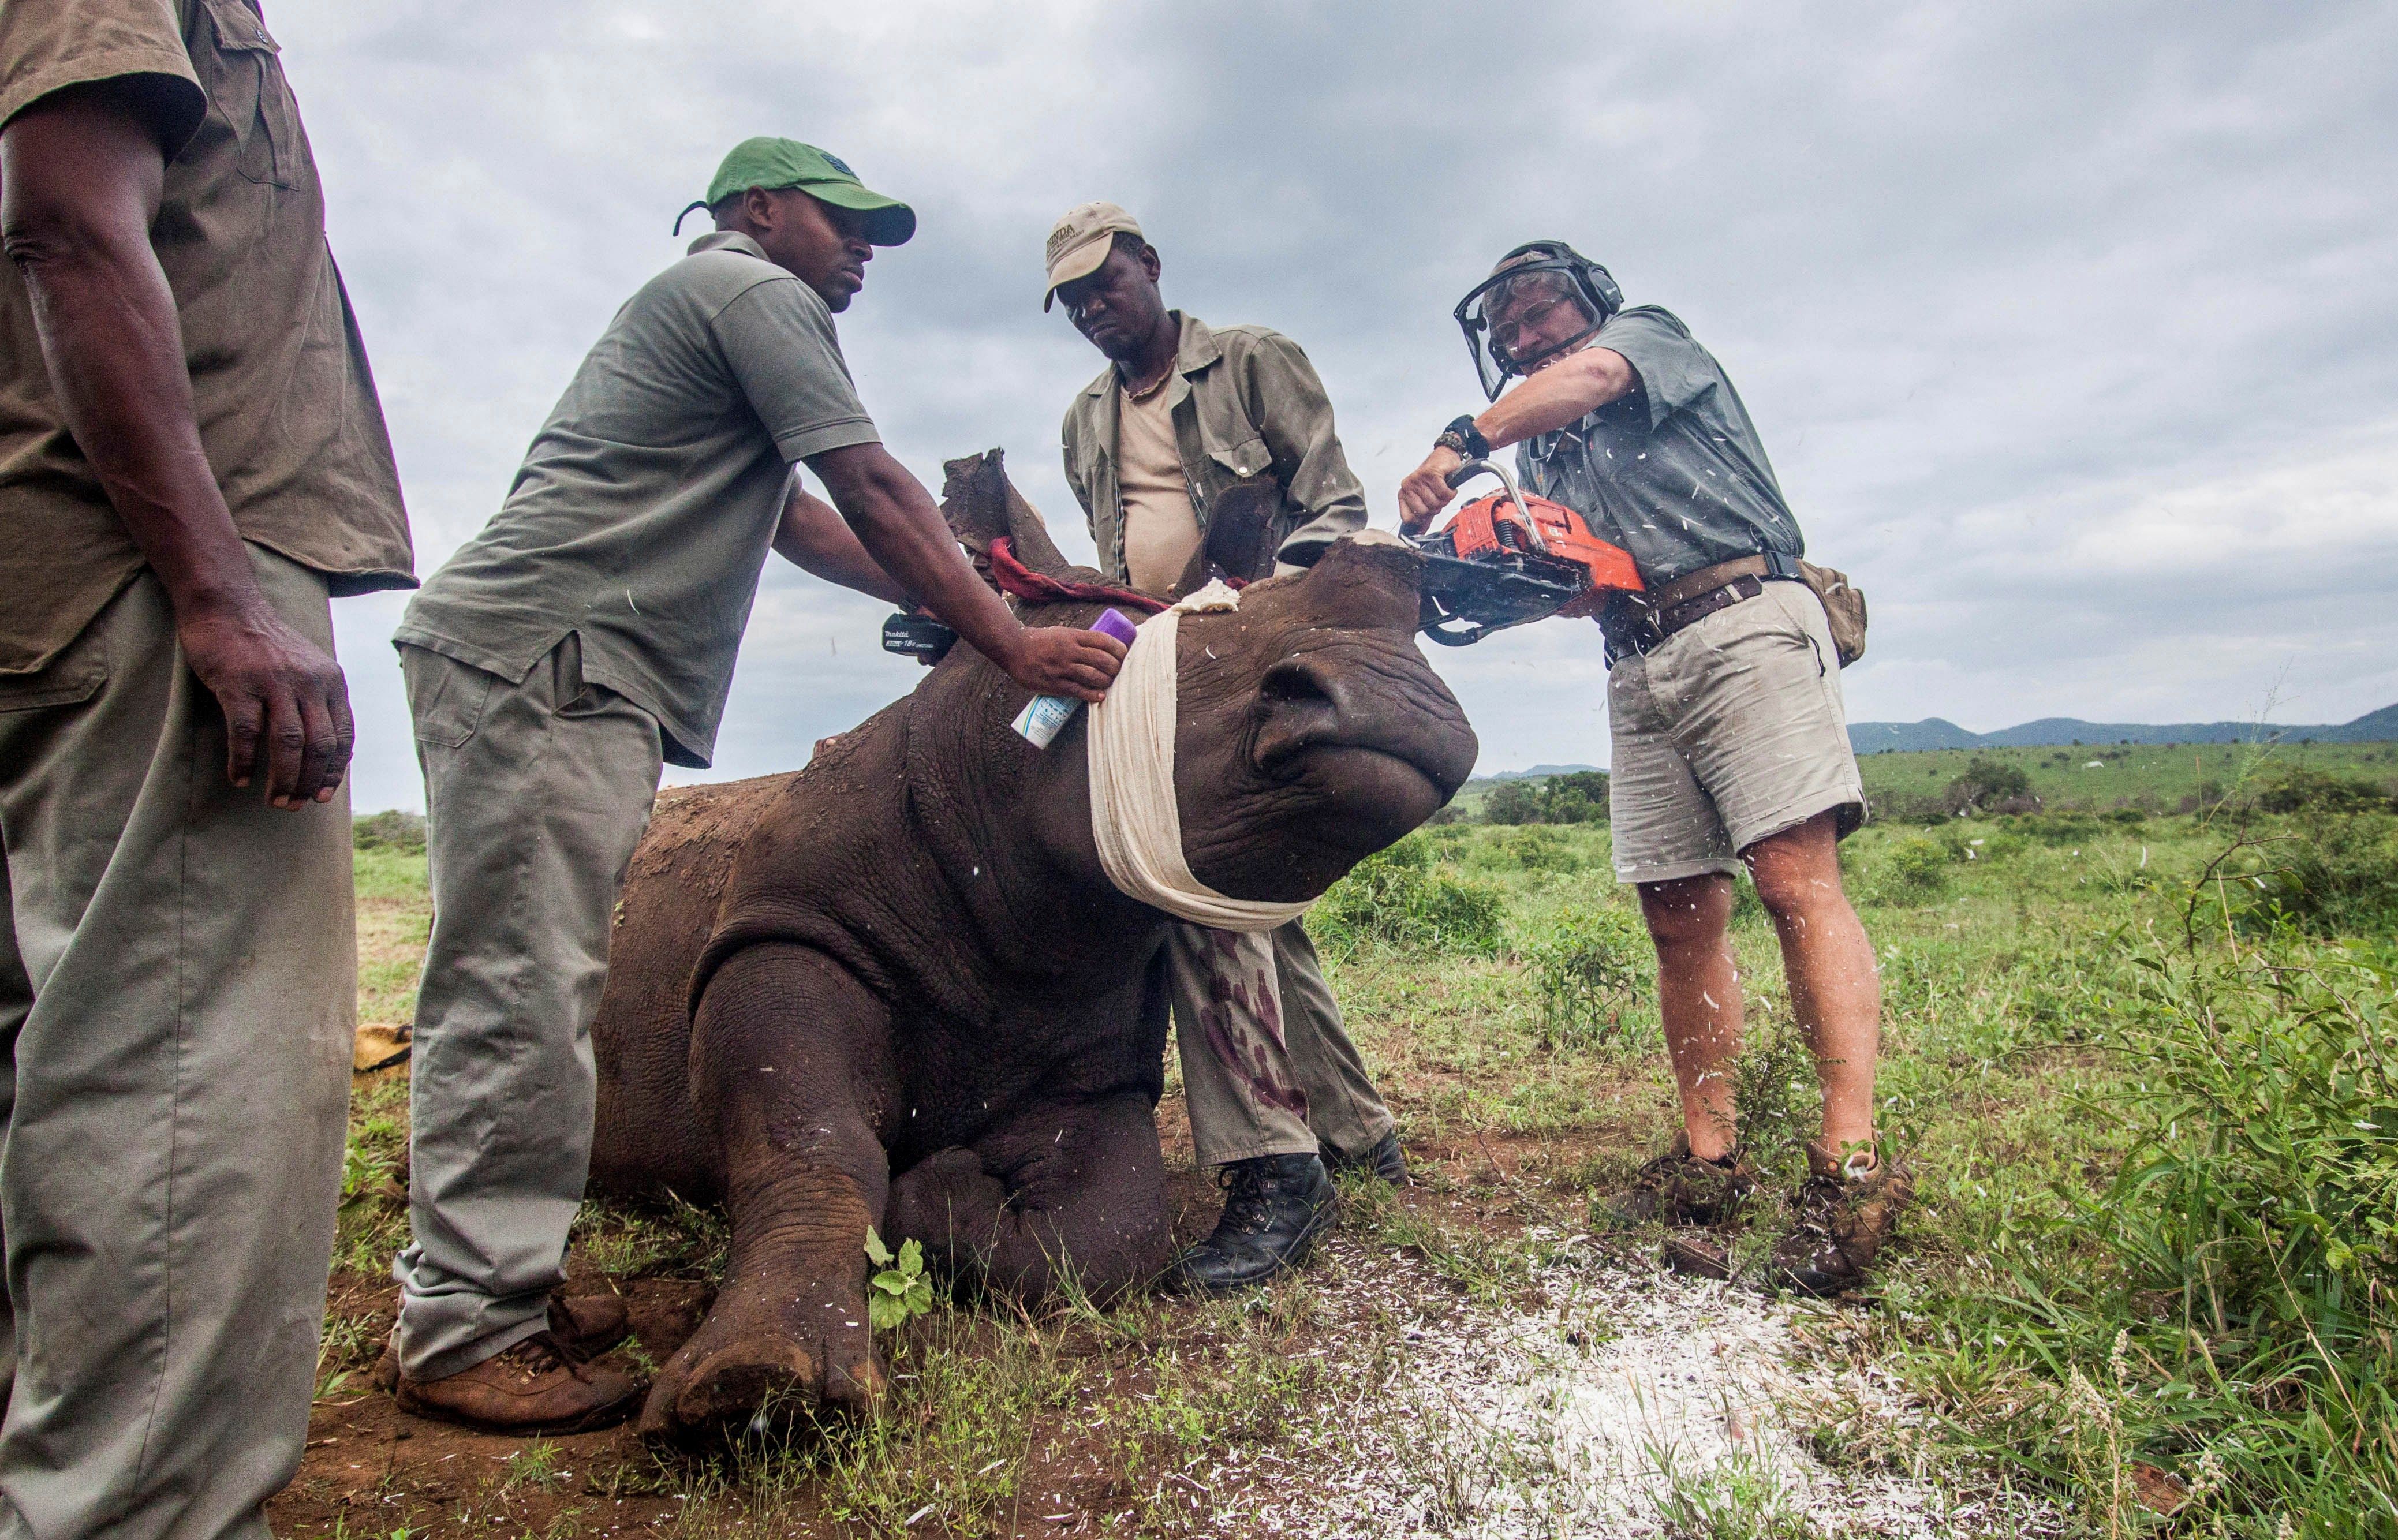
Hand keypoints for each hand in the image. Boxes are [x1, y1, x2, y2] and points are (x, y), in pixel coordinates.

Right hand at [176, 595, 353, 807]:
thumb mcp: (307, 666)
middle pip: (319, 745)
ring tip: (275, 801)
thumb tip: (323, 750)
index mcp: (330, 680)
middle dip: (309, 782)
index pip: (343, 736)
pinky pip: (246, 733)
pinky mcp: (239, 684)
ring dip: (283, 779)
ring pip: (288, 743)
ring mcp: (274, 682)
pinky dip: (244, 761)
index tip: (324, 796)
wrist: (226, 606)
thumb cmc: (265, 644)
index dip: (335, 770)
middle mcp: (308, 681)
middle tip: (293, 806)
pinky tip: (240, 779)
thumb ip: (318, 699)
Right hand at [1001, 625, 1126, 704]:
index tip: (1125, 654)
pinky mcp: (1053, 683)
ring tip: (1110, 683)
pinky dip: (1091, 695)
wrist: (1013, 649)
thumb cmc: (1039, 641)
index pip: (1102, 640)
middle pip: (1101, 659)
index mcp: (1072, 636)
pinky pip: (1077, 691)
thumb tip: (1102, 649)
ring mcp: (1061, 668)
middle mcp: (1068, 651)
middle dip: (1116, 667)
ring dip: (1106, 681)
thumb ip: (1079, 640)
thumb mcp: (1061, 633)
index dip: (1118, 648)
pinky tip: (1100, 697)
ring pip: (1092, 676)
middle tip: (1120, 671)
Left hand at [1398, 445, 1465, 533]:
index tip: (1429, 511)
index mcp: (1404, 494)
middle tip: (1439, 497)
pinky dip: (1450, 492)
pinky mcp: (1430, 474)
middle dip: (1436, 507)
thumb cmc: (1436, 478)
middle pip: (1424, 512)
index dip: (1423, 518)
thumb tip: (1420, 532)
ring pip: (1435, 503)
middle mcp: (1408, 486)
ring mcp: (1418, 480)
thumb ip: (1422, 515)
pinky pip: (1443, 493)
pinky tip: (1449, 487)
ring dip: (1445, 499)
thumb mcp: (1426, 498)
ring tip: (1444, 490)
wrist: (1445, 457)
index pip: (1408, 518)